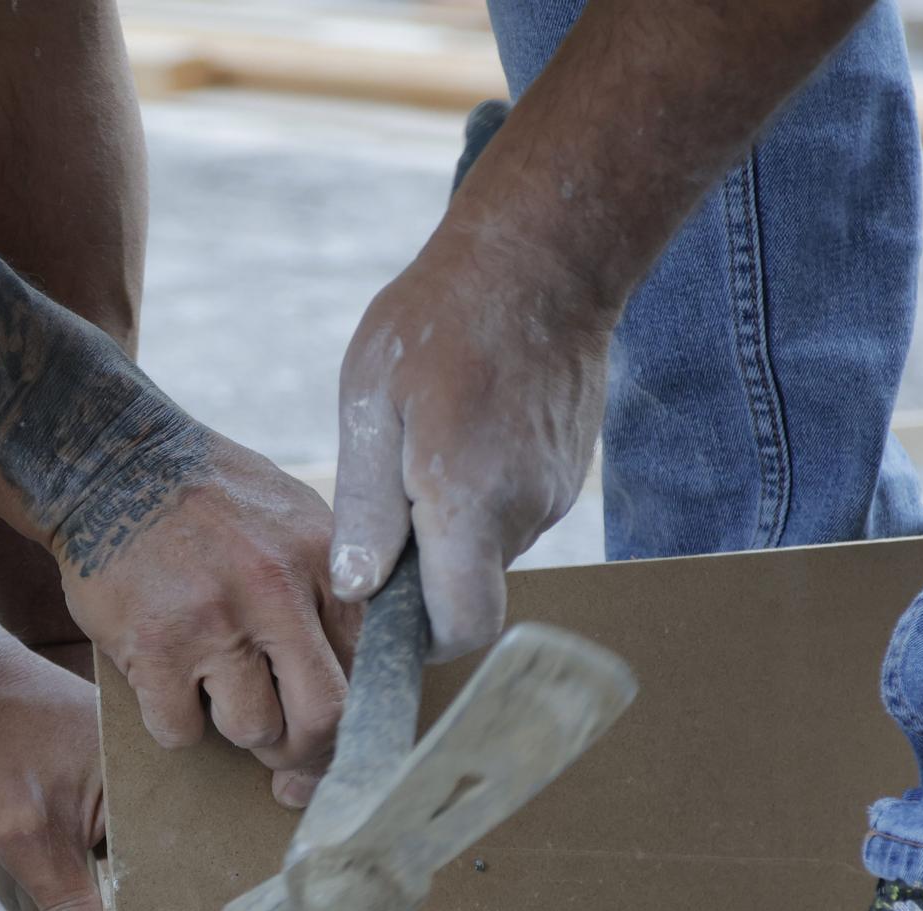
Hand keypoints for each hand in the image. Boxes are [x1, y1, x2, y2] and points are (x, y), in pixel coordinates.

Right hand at [60, 435, 357, 808]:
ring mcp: (214, 621)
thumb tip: (362, 685)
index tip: (338, 742)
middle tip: (288, 763)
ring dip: (236, 728)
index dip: (360, 721)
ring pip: (253, 730)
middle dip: (307, 754)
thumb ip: (333, 589)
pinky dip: (177, 722)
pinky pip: (181, 731)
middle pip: (324, 717)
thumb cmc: (210, 499)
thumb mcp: (293, 518)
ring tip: (217, 690)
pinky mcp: (154, 646)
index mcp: (325, 560)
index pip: (371, 669)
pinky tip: (168, 684)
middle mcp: (277, 591)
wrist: (112, 462)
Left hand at [330, 226, 613, 659]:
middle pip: (468, 589)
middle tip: (382, 501)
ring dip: (448, 525)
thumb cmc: (441, 319)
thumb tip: (357, 588)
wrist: (542, 256)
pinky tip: (456, 433)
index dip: (420, 641)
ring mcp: (554, 494)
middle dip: (421, 570)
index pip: (462, 627)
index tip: (380, 615)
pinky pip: (511, 511)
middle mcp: (525, 513)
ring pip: (487, 549)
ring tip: (418, 449)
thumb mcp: (372, 404)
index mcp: (470, 504)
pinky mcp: (565, 473)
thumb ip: (365, 507)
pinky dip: (477, 494)